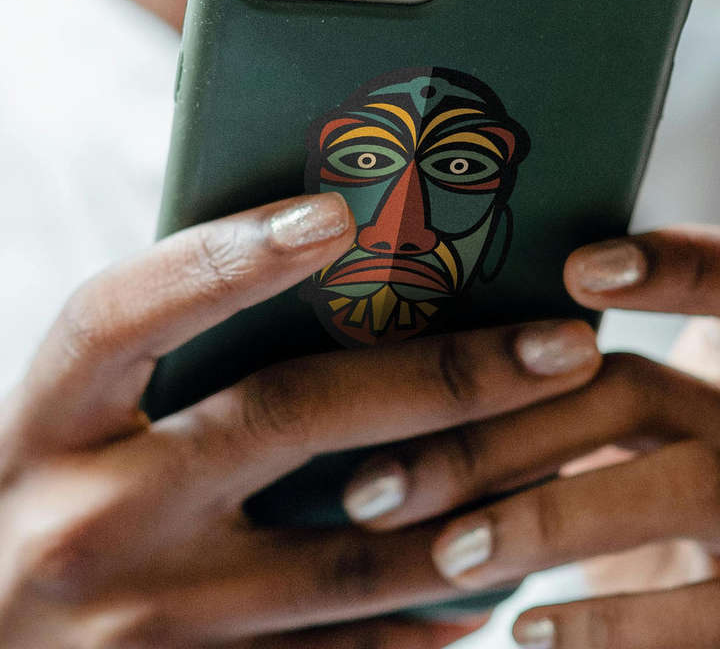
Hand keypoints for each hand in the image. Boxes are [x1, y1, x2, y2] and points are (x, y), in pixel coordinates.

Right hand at [0, 192, 601, 647]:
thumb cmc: (41, 511)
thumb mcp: (70, 427)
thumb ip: (168, 364)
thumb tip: (317, 284)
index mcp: (46, 423)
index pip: (128, 310)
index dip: (228, 254)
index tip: (339, 210)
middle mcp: (86, 519)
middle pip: (286, 418)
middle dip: (445, 377)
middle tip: (563, 344)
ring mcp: (140, 628)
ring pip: (344, 558)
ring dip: (470, 506)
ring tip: (569, 452)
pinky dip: (422, 617)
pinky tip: (490, 578)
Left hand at [341, 225, 719, 647]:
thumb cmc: (648, 507)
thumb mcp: (631, 442)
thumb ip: (567, 397)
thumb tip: (414, 369)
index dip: (686, 263)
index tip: (581, 269)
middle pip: (644, 389)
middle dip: (508, 428)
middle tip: (384, 481)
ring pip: (686, 485)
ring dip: (549, 516)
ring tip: (448, 552)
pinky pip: (715, 616)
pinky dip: (609, 623)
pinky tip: (526, 629)